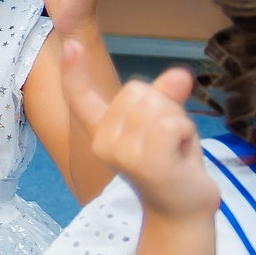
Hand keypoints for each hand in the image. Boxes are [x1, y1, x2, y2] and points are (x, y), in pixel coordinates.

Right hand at [64, 50, 215, 219]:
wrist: (183, 210)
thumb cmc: (172, 165)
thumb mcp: (167, 123)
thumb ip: (166, 97)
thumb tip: (180, 73)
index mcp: (102, 132)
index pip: (80, 98)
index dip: (74, 71)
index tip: (68, 44)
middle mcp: (103, 142)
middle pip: (138, 90)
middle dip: (165, 106)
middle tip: (168, 140)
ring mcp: (122, 153)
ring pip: (158, 106)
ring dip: (179, 122)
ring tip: (176, 149)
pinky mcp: (146, 162)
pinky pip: (173, 123)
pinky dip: (187, 133)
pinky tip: (181, 156)